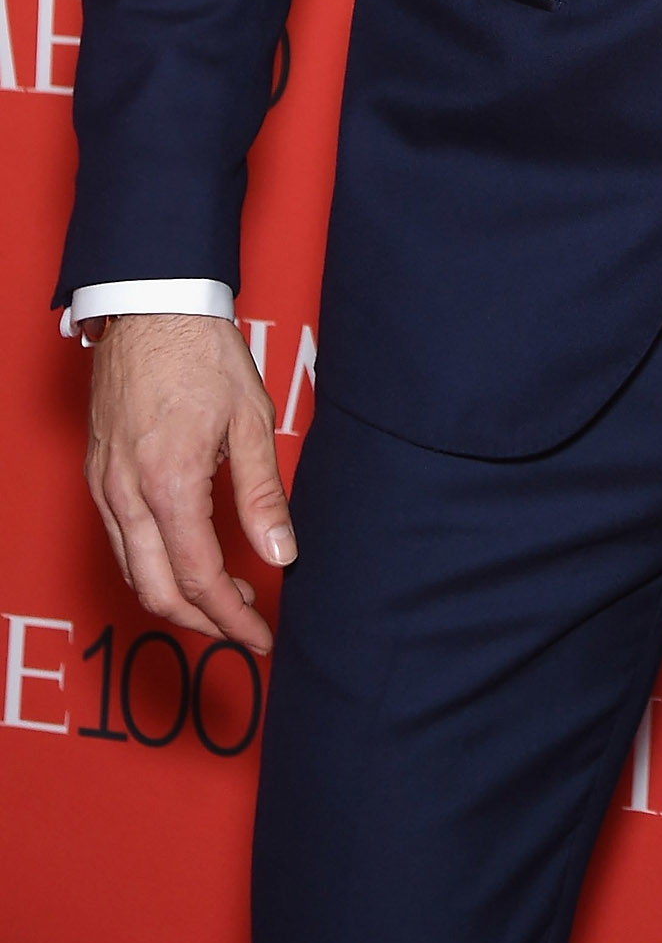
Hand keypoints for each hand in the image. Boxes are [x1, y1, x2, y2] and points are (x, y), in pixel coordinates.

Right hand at [84, 315, 295, 656]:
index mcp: (169, 484)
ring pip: (132, 573)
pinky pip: (120, 543)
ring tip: (226, 597)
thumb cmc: (203, 354)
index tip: (262, 635)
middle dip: (203, 622)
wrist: (150, 307)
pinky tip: (187, 561)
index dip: (233, 618)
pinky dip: (152, 568)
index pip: (201, 579)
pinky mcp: (97, 477)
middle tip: (246, 626)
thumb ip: (264, 494)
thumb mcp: (251, 420)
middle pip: (157, 591)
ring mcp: (104, 487)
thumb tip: (282, 554)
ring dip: (176, 599)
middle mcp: (126, 495)